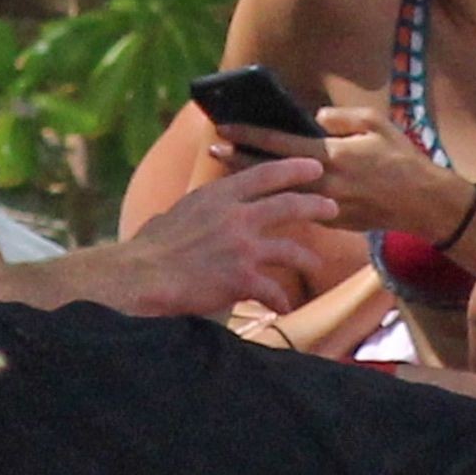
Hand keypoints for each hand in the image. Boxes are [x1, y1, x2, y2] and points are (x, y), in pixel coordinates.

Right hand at [127, 155, 337, 315]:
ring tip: (316, 263)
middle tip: (332, 208)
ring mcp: (242, 247)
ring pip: (290, 249)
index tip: (313, 167)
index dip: (293, 170)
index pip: (265, 175)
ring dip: (307, 258)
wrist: (143, 276)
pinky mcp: (242, 278)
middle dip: (315, 206)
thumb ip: (199, 208)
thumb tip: (194, 210)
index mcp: (219, 196)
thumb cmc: (150, 247)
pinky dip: (280, 300)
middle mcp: (236, 216)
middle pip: (289, 206)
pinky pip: (273, 290)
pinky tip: (283, 307)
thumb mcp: (178, 212)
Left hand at [213, 101, 455, 234]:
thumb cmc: (401, 158)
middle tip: (213, 148)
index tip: (224, 128)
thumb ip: (341, 118)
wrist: (423, 204)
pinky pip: (298, 207)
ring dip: (253, 181)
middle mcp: (323, 183)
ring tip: (229, 169)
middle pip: (269, 172)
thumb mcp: (376, 123)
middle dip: (238, 160)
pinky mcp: (332, 222)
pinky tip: (264, 190)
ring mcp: (325, 206)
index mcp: (331, 155)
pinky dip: (279, 197)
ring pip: (278, 193)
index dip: (248, 136)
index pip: (278, 144)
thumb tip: (315, 117)